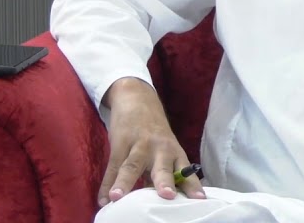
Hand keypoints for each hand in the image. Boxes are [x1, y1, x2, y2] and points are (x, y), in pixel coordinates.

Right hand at [98, 78, 204, 205]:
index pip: (185, 172)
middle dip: (165, 182)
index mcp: (174, 153)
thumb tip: (163, 203)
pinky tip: (104, 199)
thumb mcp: (165, 152)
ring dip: (125, 183)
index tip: (200, 200)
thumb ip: (164, 175)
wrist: (138, 99)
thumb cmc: (154, 135)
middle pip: (162, 167)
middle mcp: (160, 149)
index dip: (192, 186)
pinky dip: (107, 184)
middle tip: (167, 196)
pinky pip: (113, 166)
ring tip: (117, 198)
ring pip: (133, 166)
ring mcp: (139, 145)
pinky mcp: (121, 143)